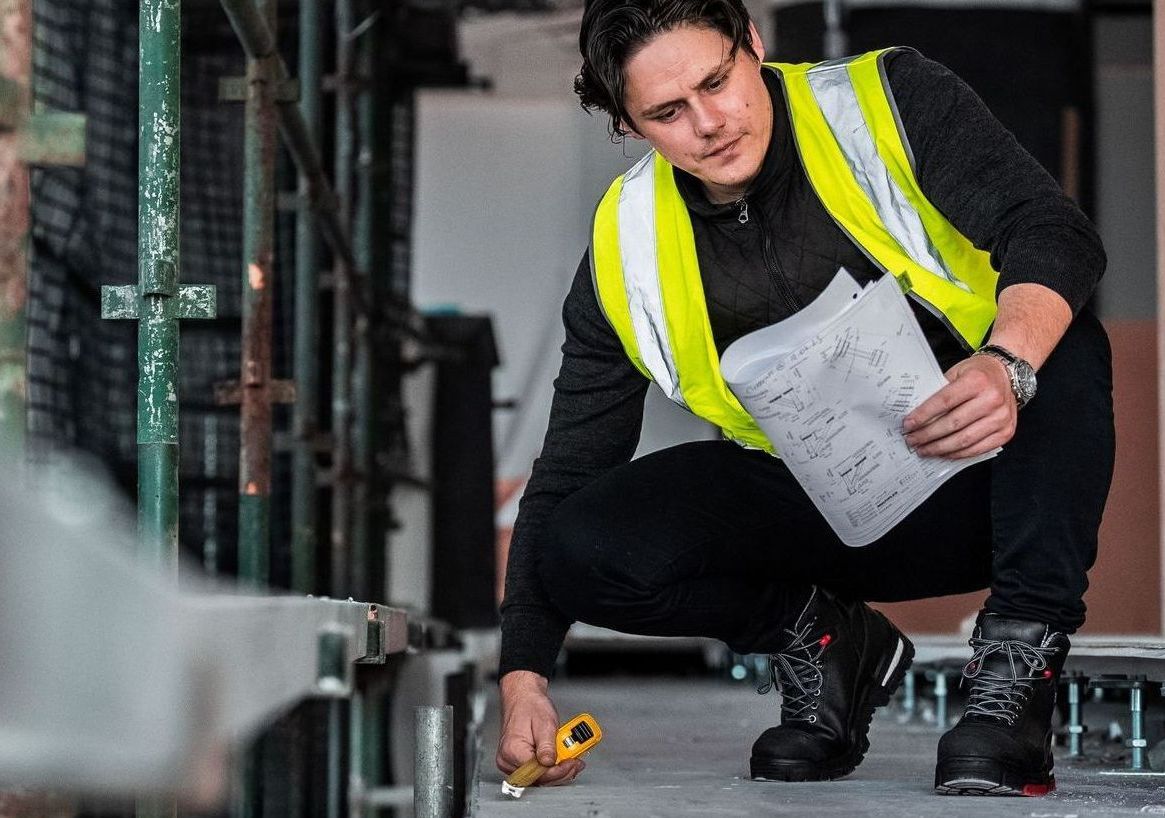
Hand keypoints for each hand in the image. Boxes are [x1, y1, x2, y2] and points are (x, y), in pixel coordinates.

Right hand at [495, 671, 585, 785]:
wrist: (523, 696)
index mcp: (513, 751)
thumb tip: (551, 764)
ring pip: (539, 777)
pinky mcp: (519, 762)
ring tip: (571, 759)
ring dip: (558, 771)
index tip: (572, 763)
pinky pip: (537, 771)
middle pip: (538, 778)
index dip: (558, 771)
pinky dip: (551, 767)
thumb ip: (547, 746)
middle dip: (561, 772)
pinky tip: (562, 761)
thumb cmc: (530, 705)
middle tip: (575, 762)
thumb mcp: (545, 723)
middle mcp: (508, 760)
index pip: (537, 773)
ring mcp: (512, 763)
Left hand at [902, 353, 1016, 458]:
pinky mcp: (1006, 432)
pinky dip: (958, 453)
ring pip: (964, 440)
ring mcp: (1001, 418)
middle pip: (953, 424)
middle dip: (927, 435)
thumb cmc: (978, 374)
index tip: (908, 425)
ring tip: (924, 449)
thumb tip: (915, 415)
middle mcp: (992, 399)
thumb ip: (939, 391)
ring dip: (940, 448)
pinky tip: (943, 452)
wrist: (1006, 375)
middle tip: (912, 440)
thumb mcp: (956, 373)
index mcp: (977, 381)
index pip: (944, 402)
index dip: (923, 415)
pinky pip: (978, 449)